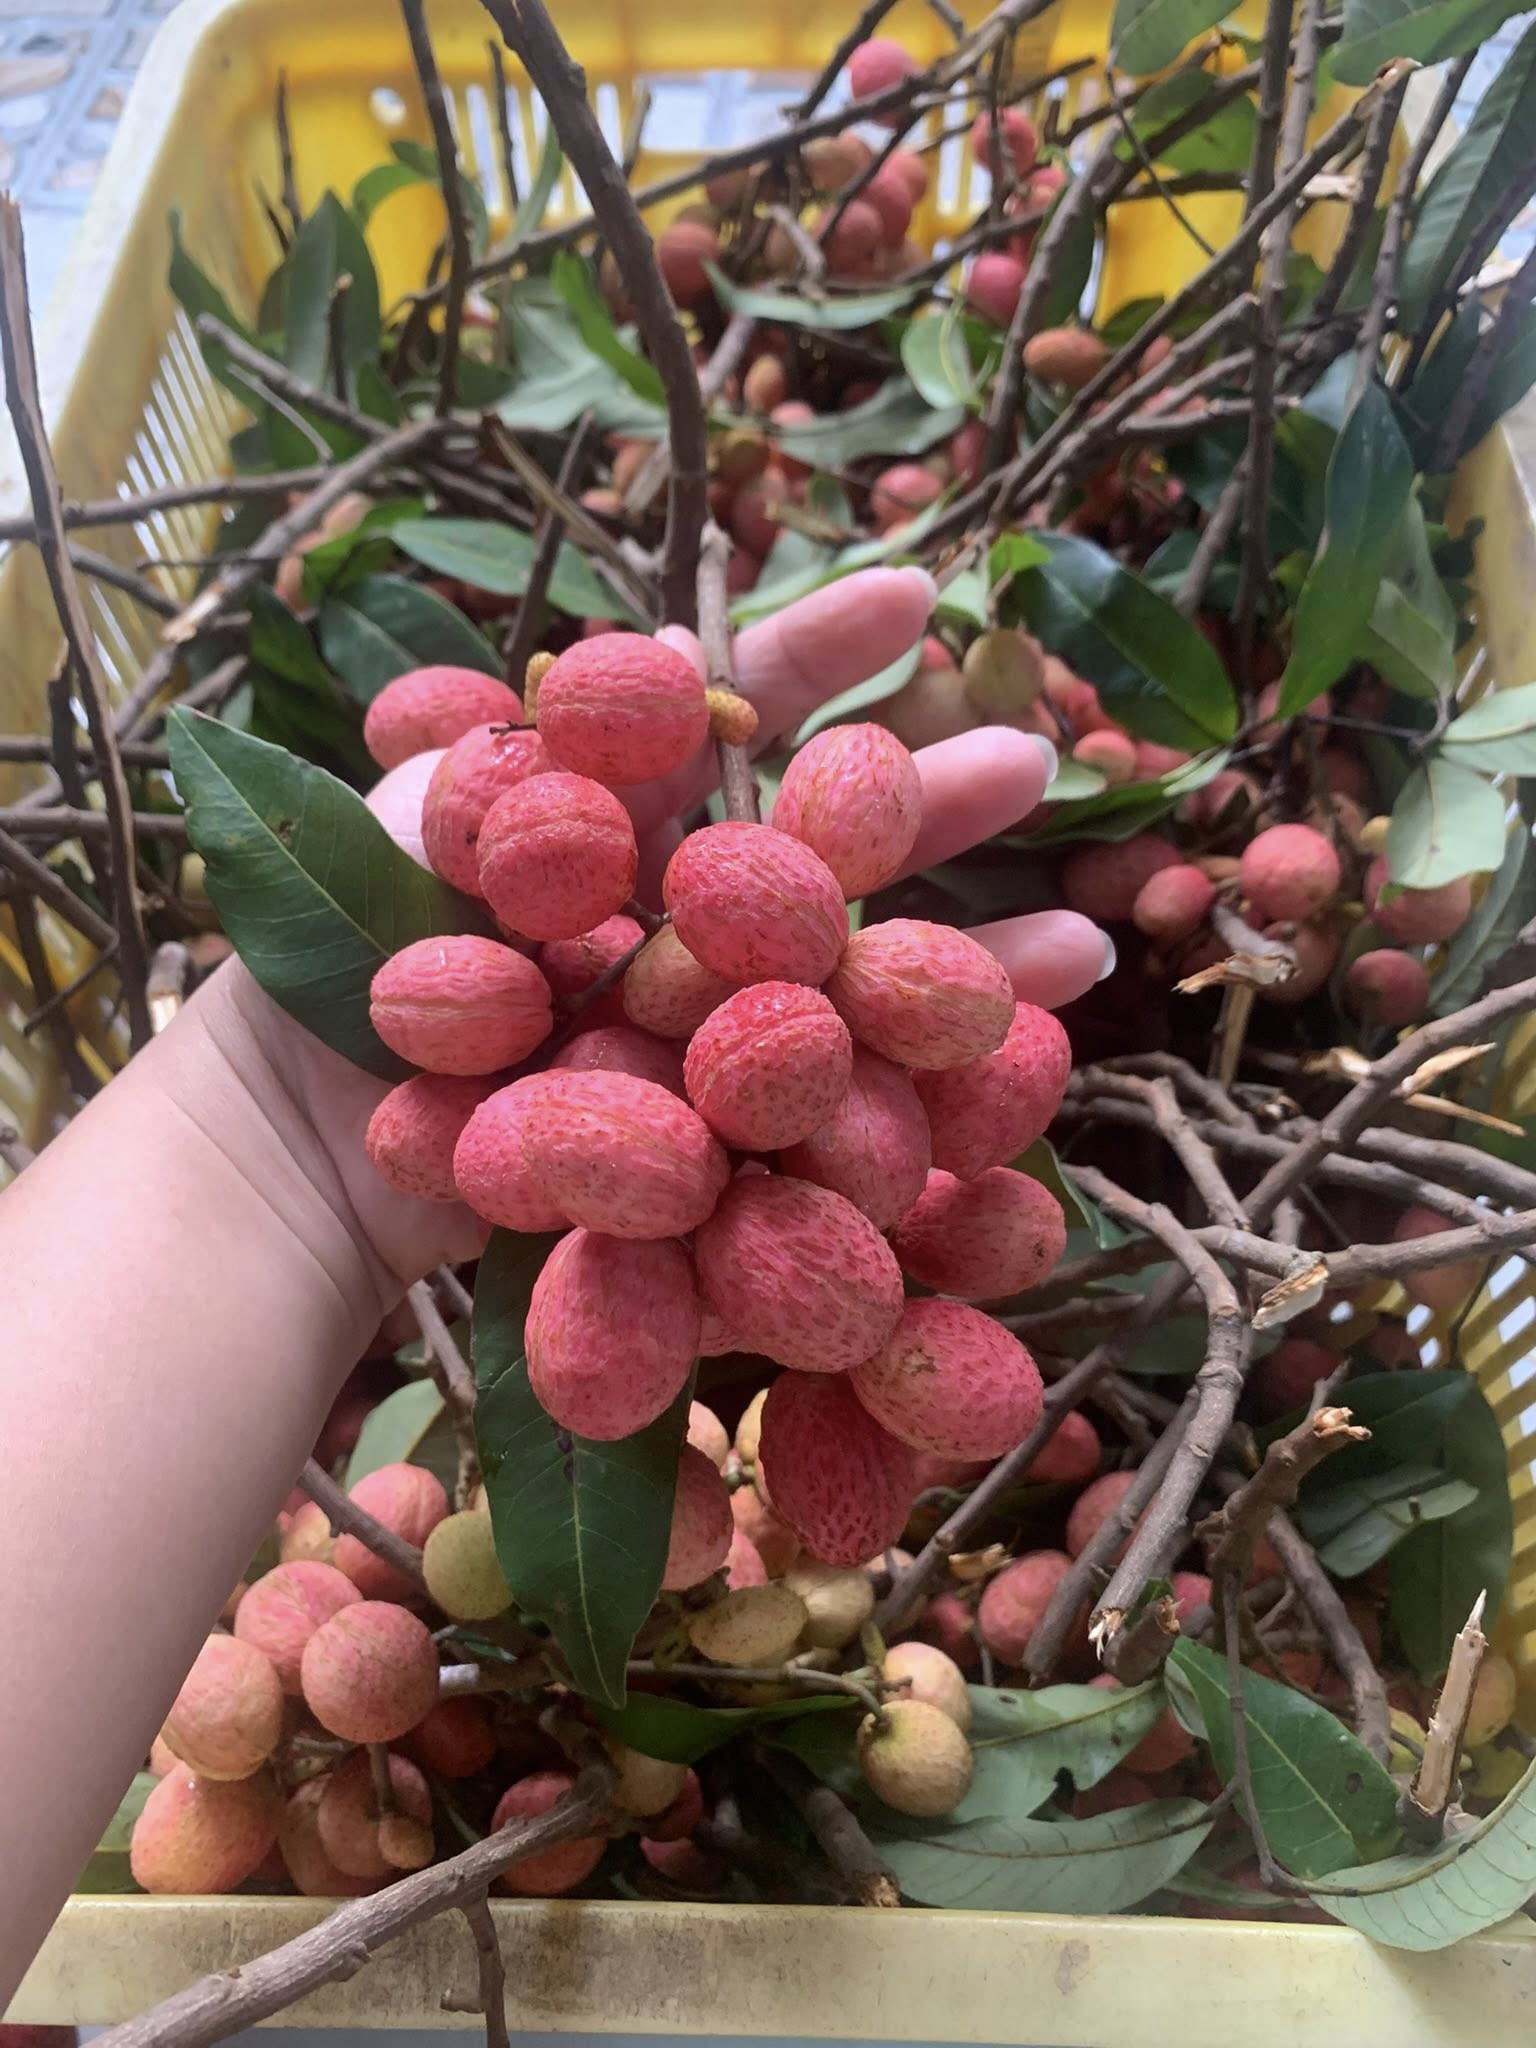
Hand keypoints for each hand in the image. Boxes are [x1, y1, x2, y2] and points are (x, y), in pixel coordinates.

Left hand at [207, 567, 1110, 1302]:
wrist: (292, 1153)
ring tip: (1089, 942)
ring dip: (964, 958)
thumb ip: (545, 738)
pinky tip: (1031, 1061)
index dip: (821, 660)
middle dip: (923, 808)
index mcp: (607, 828)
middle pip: (815, 855)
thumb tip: (666, 638)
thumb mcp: (419, 826)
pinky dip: (927, 1087)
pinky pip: (831, 1105)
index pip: (727, 720)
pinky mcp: (712, 1139)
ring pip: (848, 985)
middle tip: (1038, 759)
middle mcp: (664, 924)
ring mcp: (692, 1035)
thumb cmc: (326, 968)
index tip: (920, 600)